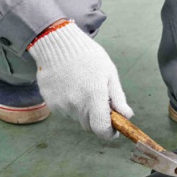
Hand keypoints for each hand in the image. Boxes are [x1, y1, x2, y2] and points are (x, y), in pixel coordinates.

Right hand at [28, 21, 132, 138]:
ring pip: (77, 118)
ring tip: (82, 87)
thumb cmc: (88, 56)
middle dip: (97, 119)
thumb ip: (117, 97)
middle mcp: (76, 104)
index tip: (114, 129)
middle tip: (99, 101)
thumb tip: (126, 116)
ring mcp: (61, 105)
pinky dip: (70, 104)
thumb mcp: (109, 73)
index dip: (109, 133)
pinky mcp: (50, 102)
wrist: (57, 43)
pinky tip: (70, 86)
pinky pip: (64, 111)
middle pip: (90, 126)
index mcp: (94, 97)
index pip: (101, 129)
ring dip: (83, 110)